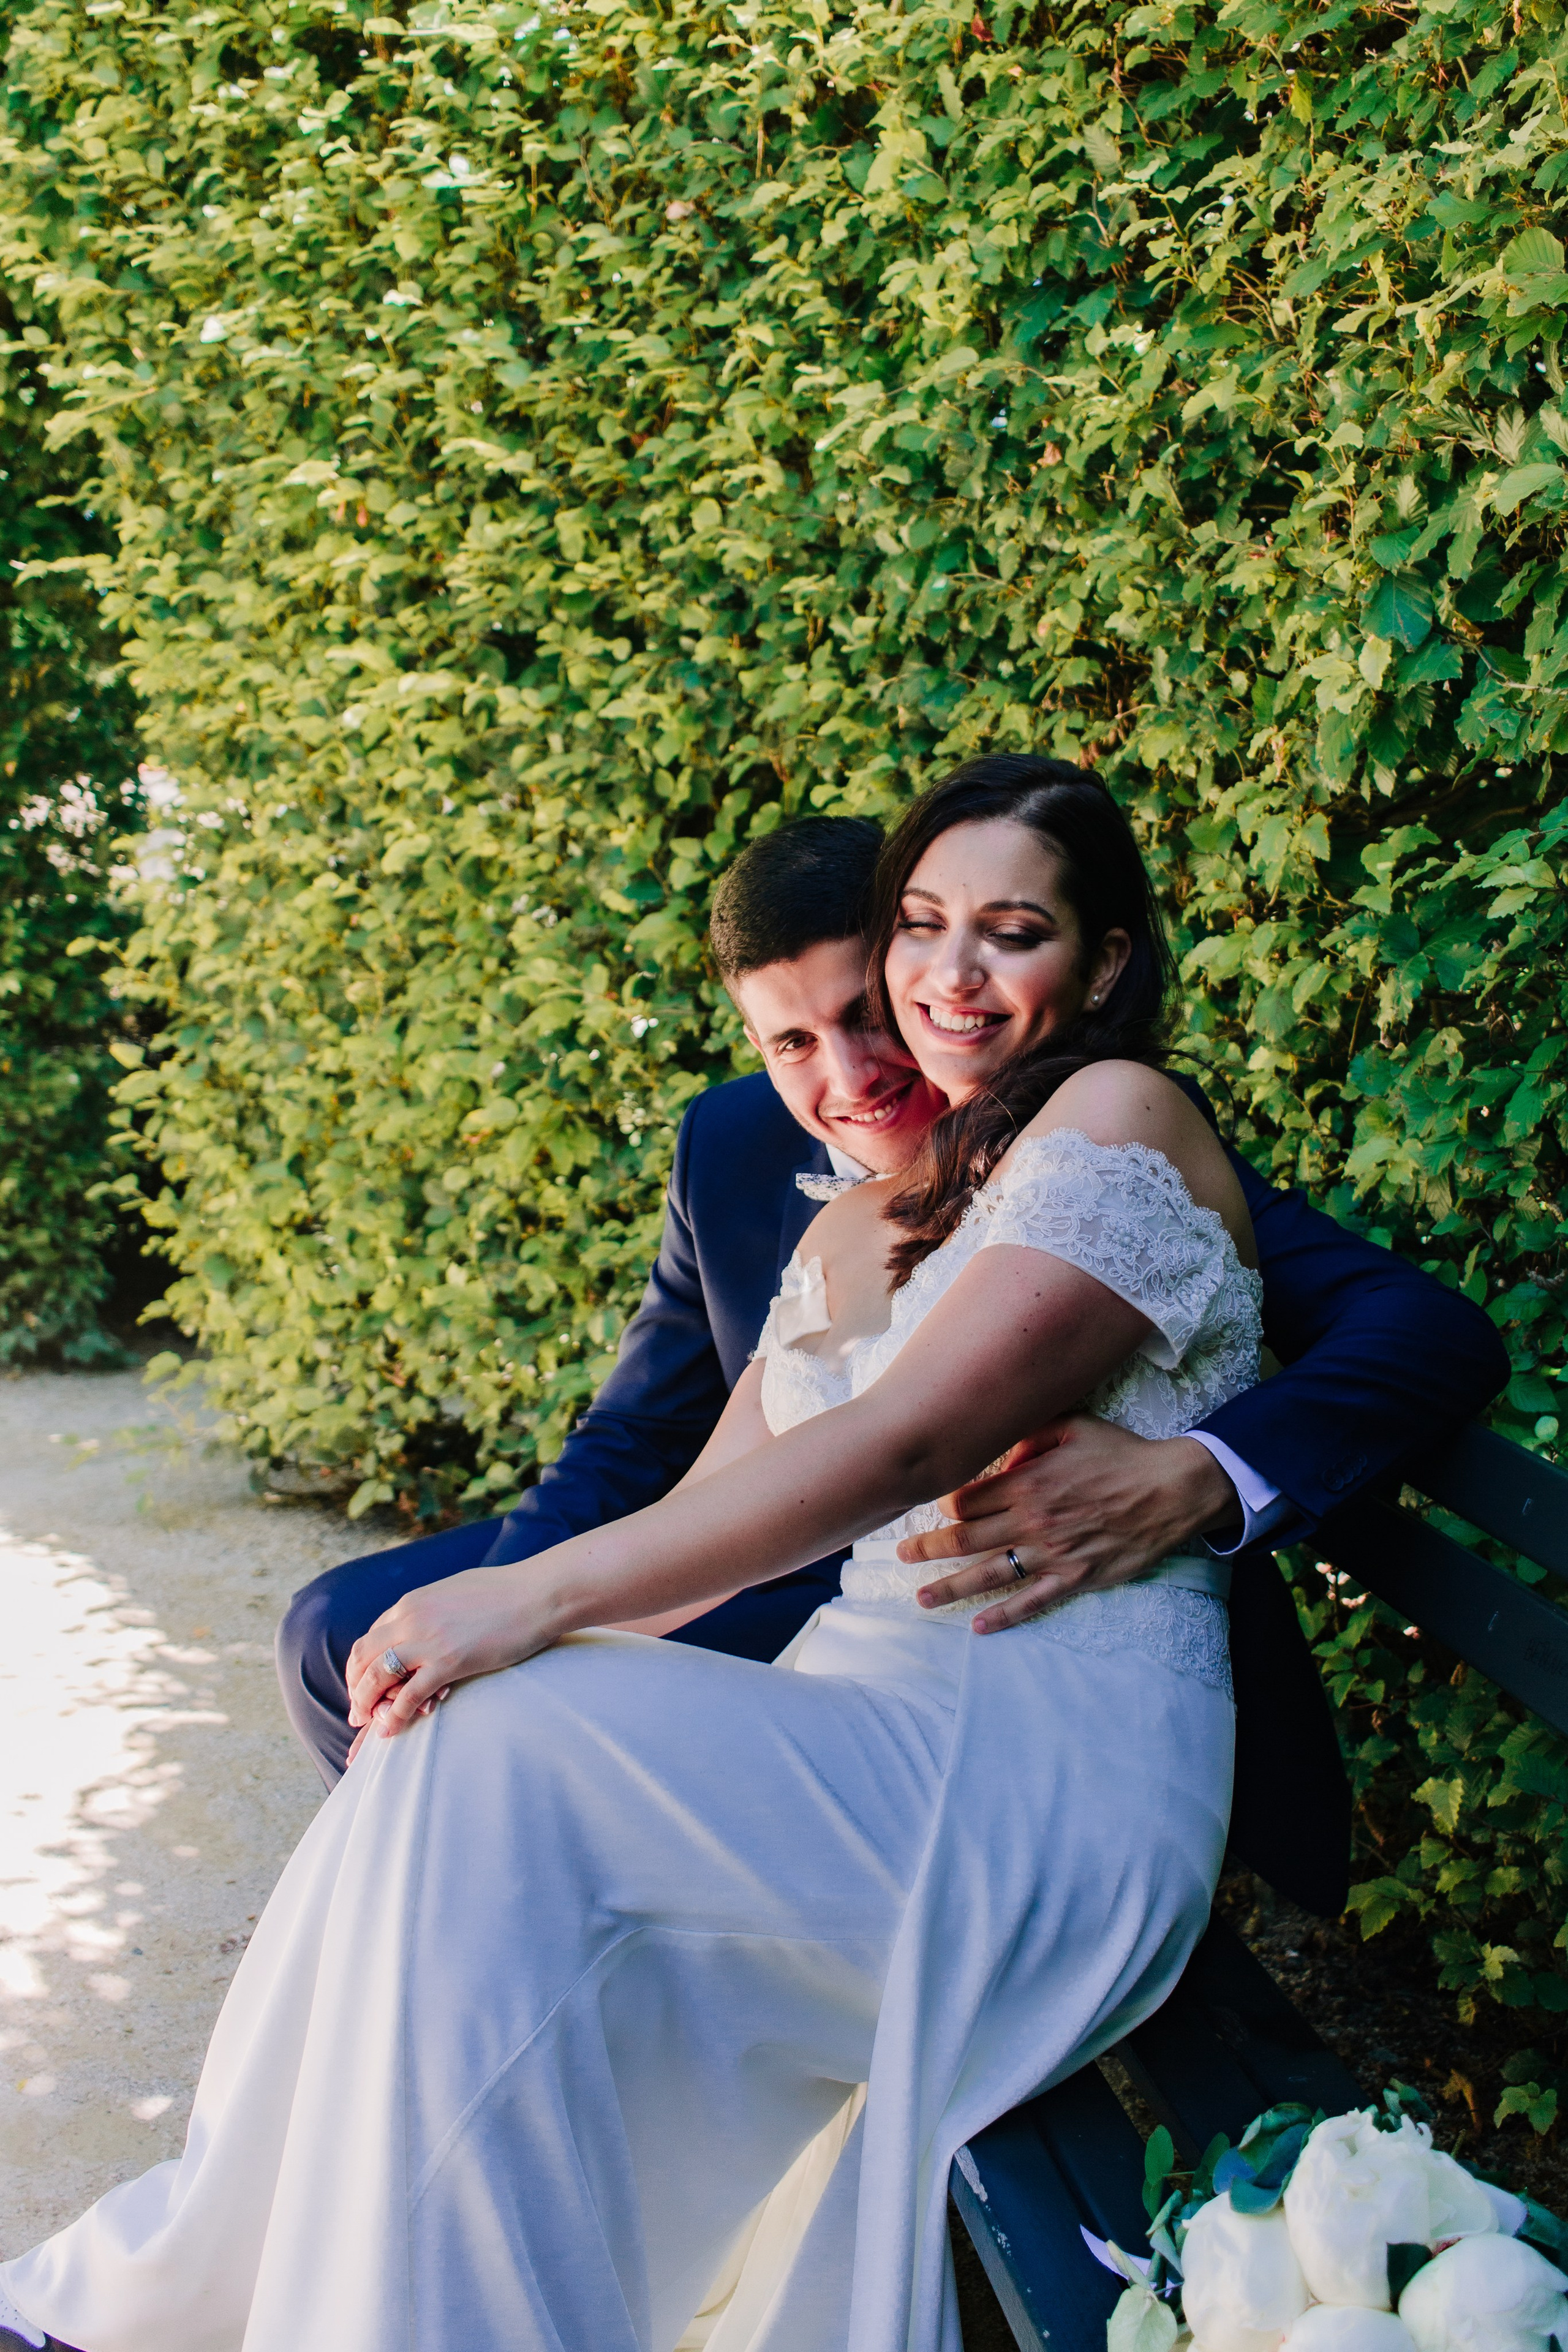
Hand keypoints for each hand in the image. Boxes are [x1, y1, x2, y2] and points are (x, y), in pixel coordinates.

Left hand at [345, 1561, 562, 1742]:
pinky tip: (390, 1731)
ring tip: (365, 1724)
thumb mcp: (455, 1591)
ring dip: (365, 1703)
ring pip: (377, 1676)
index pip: (371, 1636)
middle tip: (357, 1712)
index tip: (363, 1684)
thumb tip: (428, 1621)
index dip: (362, 1665)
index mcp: (412, 1602)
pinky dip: (394, 1716)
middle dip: (355, 1687)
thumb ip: (432, 1608)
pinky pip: (408, 1695)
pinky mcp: (449, 1662)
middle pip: (364, 1657)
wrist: (538, 1593)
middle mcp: (411, 1618)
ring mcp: (428, 1641)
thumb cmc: (506, 1591)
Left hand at [896, 1414, 1240, 1634]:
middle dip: (929, 1548)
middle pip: (967, 1539)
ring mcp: (1053, 1553)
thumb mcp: (1073, 1425)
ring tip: (922, 1599)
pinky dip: (1004, 1615)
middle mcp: (1033, 1521)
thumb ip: (1029, 1433)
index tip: (935, 1510)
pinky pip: (1033, 1601)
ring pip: (990, 1574)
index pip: (968, 1501)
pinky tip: (979, 1626)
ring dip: (951, 1587)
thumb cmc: (1121, 1454)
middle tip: (901, 1557)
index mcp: (1028, 1483)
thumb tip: (1000, 1448)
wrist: (1170, 1489)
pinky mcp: (1075, 1578)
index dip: (945, 1506)